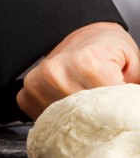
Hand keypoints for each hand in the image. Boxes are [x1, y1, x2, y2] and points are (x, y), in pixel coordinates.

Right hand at [17, 22, 139, 118]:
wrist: (85, 35)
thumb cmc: (108, 49)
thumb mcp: (134, 65)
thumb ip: (133, 92)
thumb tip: (131, 114)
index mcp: (86, 63)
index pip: (106, 109)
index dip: (116, 112)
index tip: (118, 107)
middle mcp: (57, 72)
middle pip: (83, 119)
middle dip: (97, 118)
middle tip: (104, 106)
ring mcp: (39, 83)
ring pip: (63, 122)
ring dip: (76, 120)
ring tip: (85, 104)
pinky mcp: (28, 93)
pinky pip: (42, 119)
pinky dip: (56, 119)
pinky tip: (67, 105)